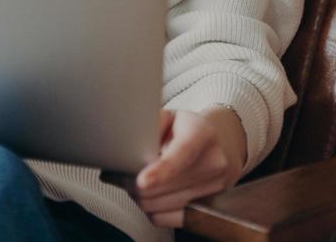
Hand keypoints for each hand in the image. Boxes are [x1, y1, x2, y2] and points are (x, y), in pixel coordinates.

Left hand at [108, 108, 245, 228]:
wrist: (217, 146)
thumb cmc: (186, 130)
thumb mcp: (169, 116)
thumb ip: (150, 125)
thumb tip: (126, 143)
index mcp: (202, 134)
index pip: (182, 155)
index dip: (161, 172)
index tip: (142, 181)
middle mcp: (213, 162)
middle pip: (167, 186)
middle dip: (134, 184)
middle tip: (119, 176)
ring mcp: (214, 188)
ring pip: (164, 205)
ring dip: (140, 198)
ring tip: (130, 184)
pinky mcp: (209, 207)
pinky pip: (171, 219)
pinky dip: (153, 211)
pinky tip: (148, 197)